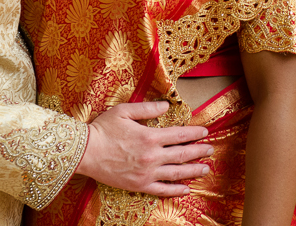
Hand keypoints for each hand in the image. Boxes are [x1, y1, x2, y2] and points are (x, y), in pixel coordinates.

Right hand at [74, 100, 212, 196]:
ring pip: (176, 173)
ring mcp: (147, 172)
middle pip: (182, 154)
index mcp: (150, 136)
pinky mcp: (139, 185)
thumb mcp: (124, 111)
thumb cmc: (103, 129)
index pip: (179, 134)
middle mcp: (152, 156)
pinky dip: (176, 190)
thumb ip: (147, 108)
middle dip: (199, 151)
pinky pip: (162, 190)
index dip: (194, 133)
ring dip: (193, 170)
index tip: (205, 132)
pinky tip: (186, 189)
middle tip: (211, 150)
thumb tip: (166, 105)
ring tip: (205, 168)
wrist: (84, 152)